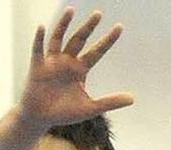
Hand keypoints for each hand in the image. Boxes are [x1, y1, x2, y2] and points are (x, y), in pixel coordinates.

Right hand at [18, 8, 133, 128]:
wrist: (40, 118)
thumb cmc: (64, 112)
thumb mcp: (90, 108)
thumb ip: (110, 102)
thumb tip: (133, 98)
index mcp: (80, 69)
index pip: (97, 51)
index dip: (108, 40)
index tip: (120, 27)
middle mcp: (67, 61)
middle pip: (79, 40)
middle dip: (88, 27)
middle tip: (98, 13)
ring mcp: (52, 62)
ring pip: (58, 39)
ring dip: (64, 24)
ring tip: (71, 10)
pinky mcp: (37, 67)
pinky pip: (38, 50)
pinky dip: (39, 39)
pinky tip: (41, 27)